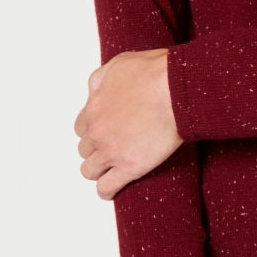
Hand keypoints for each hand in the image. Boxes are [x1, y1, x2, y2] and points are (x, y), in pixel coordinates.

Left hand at [74, 48, 182, 198]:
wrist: (175, 90)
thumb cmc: (154, 74)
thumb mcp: (118, 65)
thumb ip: (100, 80)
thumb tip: (94, 92)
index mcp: (93, 109)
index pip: (81, 128)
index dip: (94, 130)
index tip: (105, 132)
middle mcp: (97, 132)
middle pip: (85, 149)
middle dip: (97, 149)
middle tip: (114, 148)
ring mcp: (111, 151)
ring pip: (90, 170)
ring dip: (99, 170)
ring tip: (111, 171)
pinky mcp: (129, 167)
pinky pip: (106, 187)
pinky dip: (106, 191)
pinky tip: (111, 190)